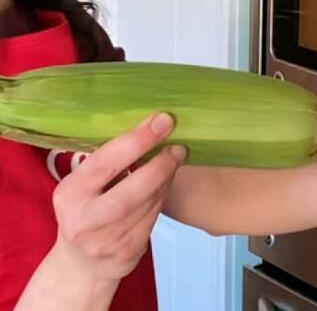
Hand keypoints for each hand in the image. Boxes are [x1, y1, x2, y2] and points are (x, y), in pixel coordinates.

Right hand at [50, 112, 185, 283]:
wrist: (82, 264)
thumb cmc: (87, 210)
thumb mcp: (83, 186)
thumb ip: (106, 162)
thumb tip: (149, 124)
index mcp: (70, 194)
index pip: (104, 163)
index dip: (137, 140)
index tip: (163, 120)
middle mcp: (85, 219)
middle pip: (131, 191)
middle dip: (160, 166)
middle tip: (179, 147)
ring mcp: (107, 239)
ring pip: (149, 202)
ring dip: (166, 178)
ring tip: (175, 158)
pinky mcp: (129, 250)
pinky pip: (154, 215)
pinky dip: (164, 195)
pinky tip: (167, 181)